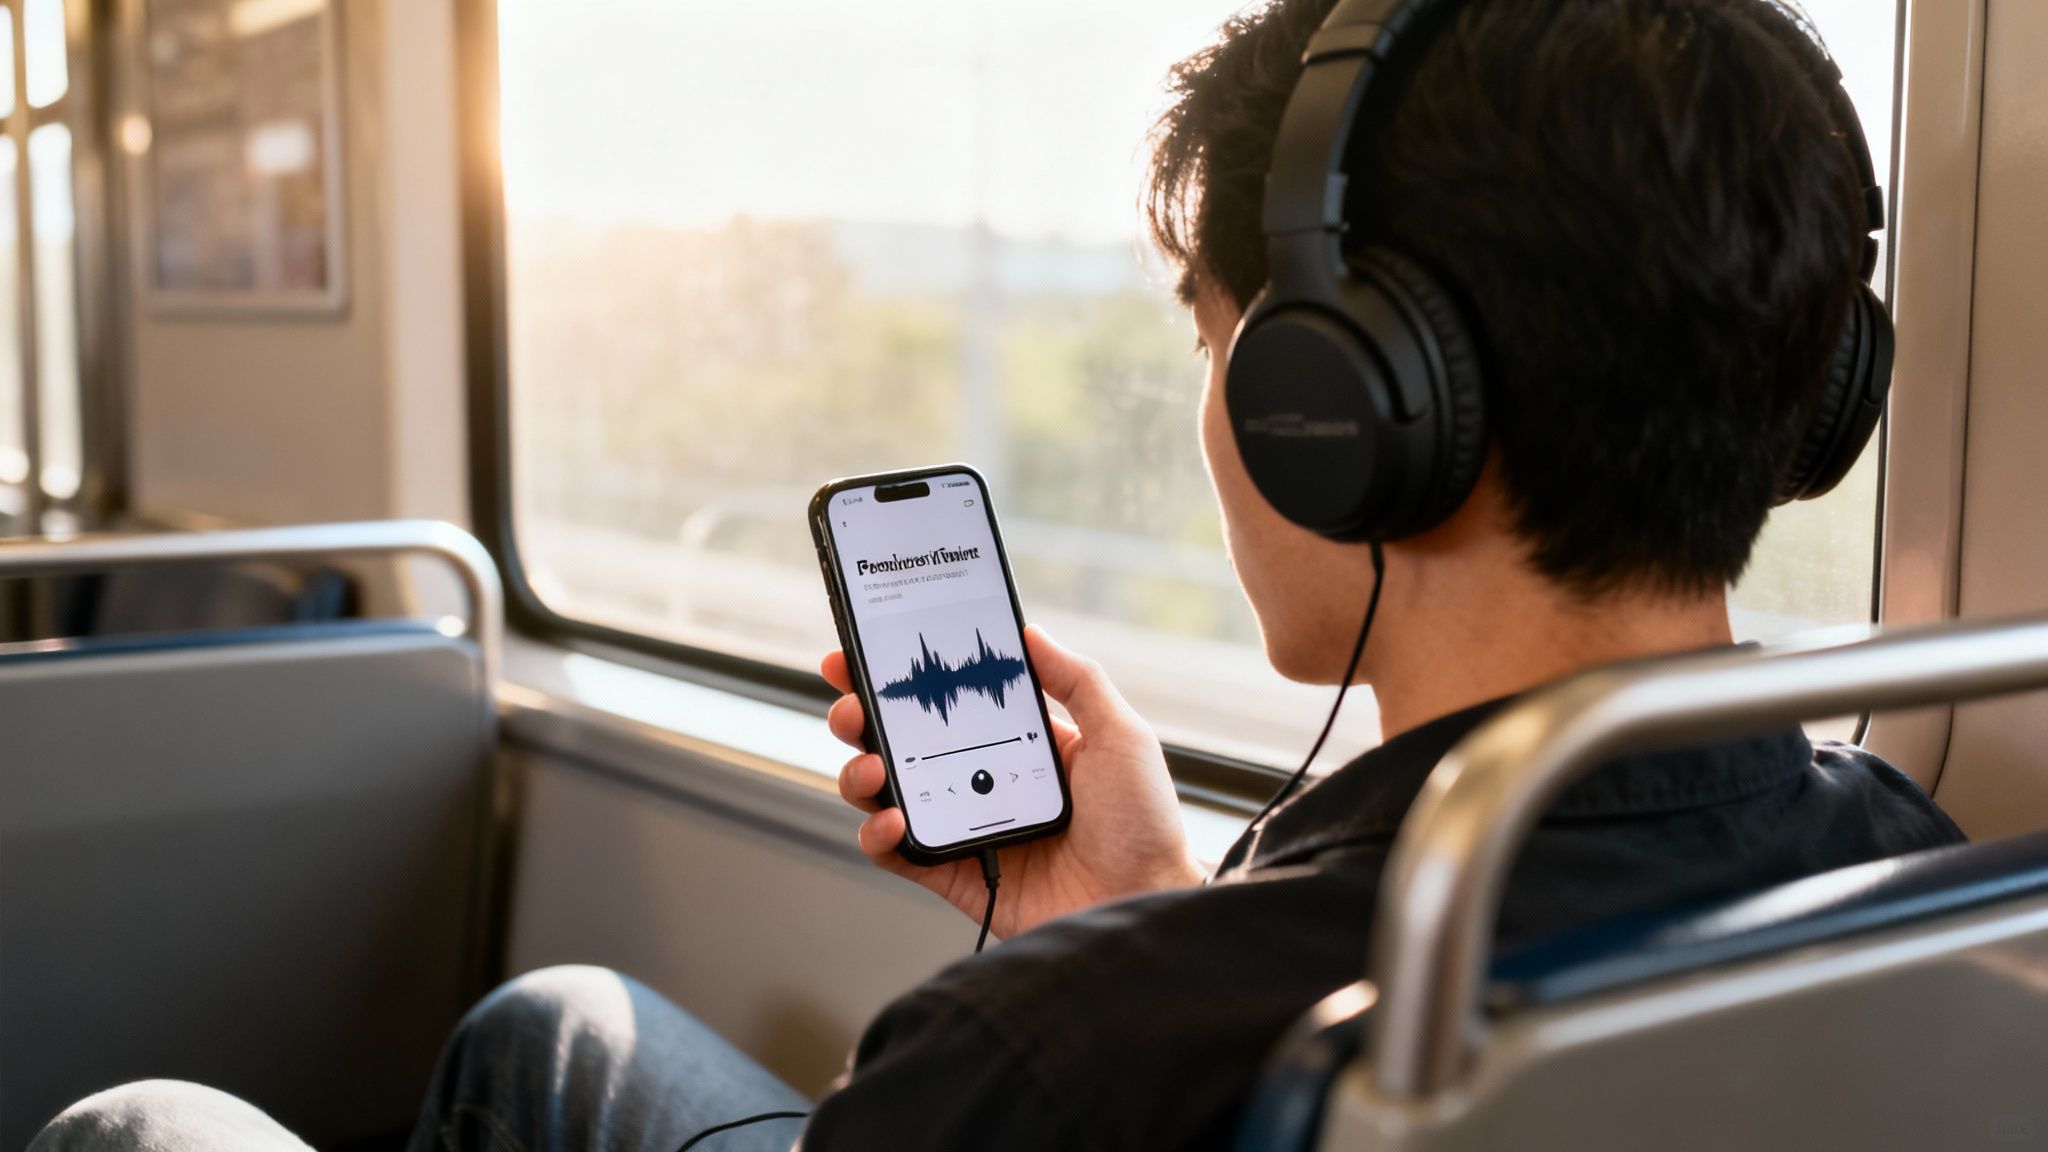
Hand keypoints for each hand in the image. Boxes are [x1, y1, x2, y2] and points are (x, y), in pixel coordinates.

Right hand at [821, 625, 1205, 939]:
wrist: (1146, 902)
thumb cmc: (1145, 824)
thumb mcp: (1120, 736)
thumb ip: (1077, 681)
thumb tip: (1030, 631)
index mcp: (1016, 744)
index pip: (947, 702)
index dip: (902, 679)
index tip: (863, 654)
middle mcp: (982, 782)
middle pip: (902, 744)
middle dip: (864, 719)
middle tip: (853, 708)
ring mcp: (964, 828)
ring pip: (887, 795)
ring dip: (862, 774)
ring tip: (873, 767)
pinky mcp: (954, 876)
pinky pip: (898, 854)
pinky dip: (879, 836)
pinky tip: (893, 819)